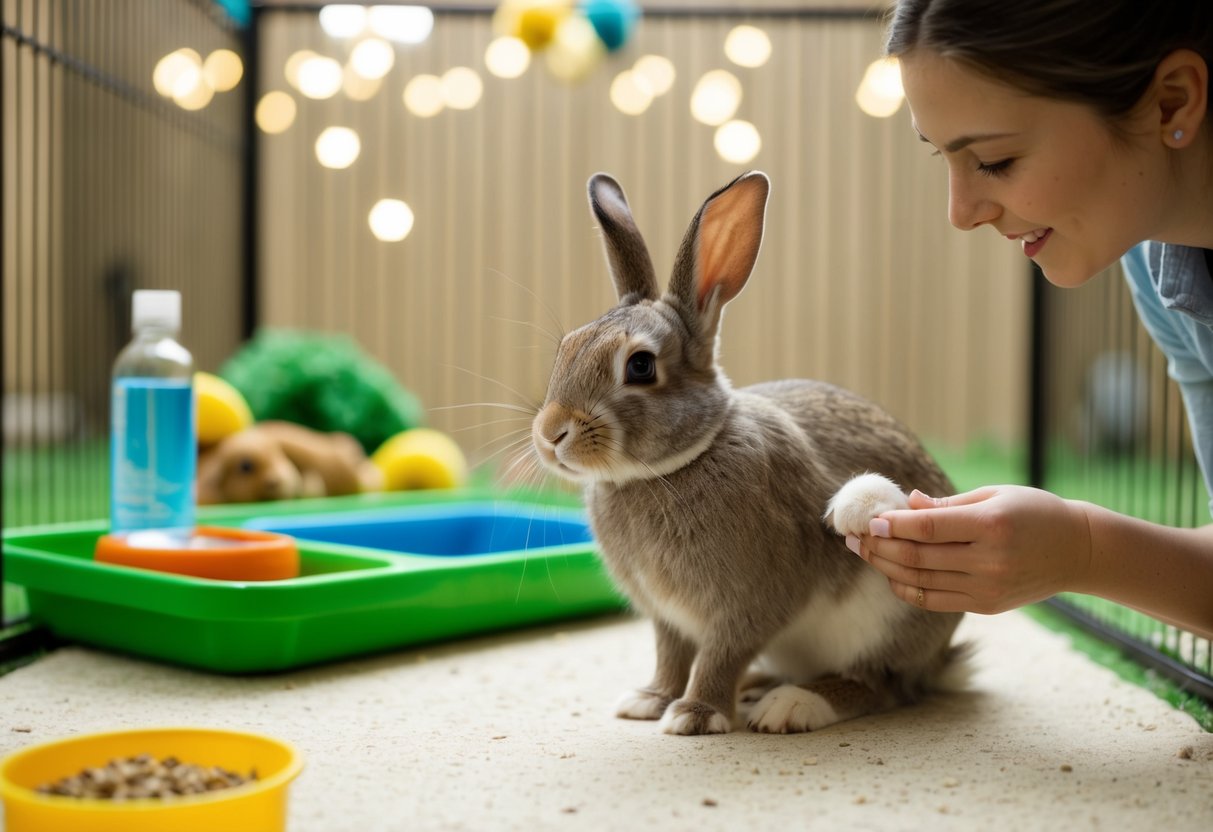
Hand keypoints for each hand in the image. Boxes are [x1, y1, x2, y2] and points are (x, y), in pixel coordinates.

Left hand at [846, 485, 1092, 613]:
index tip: (868, 520)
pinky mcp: (986, 605)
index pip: (928, 527)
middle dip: (879, 547)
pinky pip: (935, 600)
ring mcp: (987, 587)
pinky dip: (907, 588)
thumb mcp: (995, 495)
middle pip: (918, 557)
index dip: (893, 525)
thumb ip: (948, 504)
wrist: (1078, 551)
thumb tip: (906, 504)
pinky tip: (889, 574)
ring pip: (921, 582)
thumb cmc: (1033, 512)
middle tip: (852, 536)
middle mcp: (989, 560)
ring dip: (885, 567)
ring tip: (863, 552)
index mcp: (991, 525)